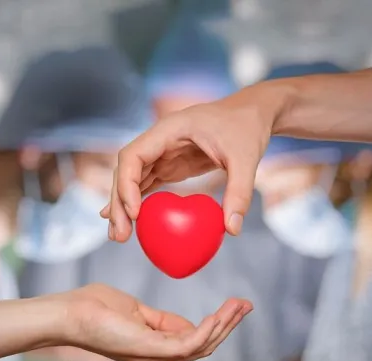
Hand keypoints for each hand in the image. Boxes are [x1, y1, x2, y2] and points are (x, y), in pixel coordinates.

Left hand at [53, 283, 252, 360]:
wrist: (71, 312)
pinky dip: (208, 328)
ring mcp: (155, 357)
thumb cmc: (97, 309)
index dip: (218, 323)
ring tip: (240, 305)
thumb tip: (185, 323)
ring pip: (202, 345)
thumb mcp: (136, 311)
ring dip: (224, 324)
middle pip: (205, 346)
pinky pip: (189, 343)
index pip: (195, 341)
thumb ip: (161, 319)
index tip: (235, 303)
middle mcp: (158, 359)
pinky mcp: (151, 349)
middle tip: (246, 304)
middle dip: (229, 325)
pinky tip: (220, 314)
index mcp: (155, 350)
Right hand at [100, 84, 278, 241]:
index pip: (133, 155)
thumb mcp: (246, 158)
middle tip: (120, 235)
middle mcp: (159, 140)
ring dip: (123, 206)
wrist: (252, 114)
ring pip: (132, 179)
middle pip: (125, 170)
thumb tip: (232, 230)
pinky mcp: (170, 165)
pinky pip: (147, 184)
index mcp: (169, 129)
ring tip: (120, 236)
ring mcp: (162, 153)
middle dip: (118, 202)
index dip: (127, 183)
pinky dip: (137, 203)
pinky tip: (130, 222)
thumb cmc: (247, 128)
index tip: (136, 213)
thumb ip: (239, 192)